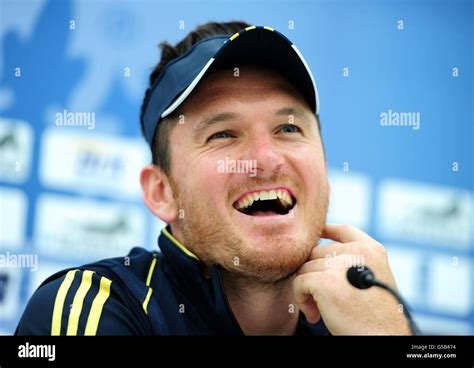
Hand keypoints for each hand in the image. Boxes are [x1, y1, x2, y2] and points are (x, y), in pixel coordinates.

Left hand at [293, 224, 410, 334]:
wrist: (381, 338)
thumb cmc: (376, 317)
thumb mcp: (373, 279)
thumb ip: (354, 263)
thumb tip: (320, 253)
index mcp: (372, 251)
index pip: (344, 230)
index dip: (328, 231)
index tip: (318, 236)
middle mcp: (357, 252)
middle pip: (317, 252)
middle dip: (314, 275)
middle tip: (321, 300)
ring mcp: (340, 265)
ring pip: (305, 268)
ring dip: (307, 291)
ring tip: (320, 310)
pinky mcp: (324, 281)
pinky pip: (299, 282)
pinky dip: (301, 300)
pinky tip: (315, 315)